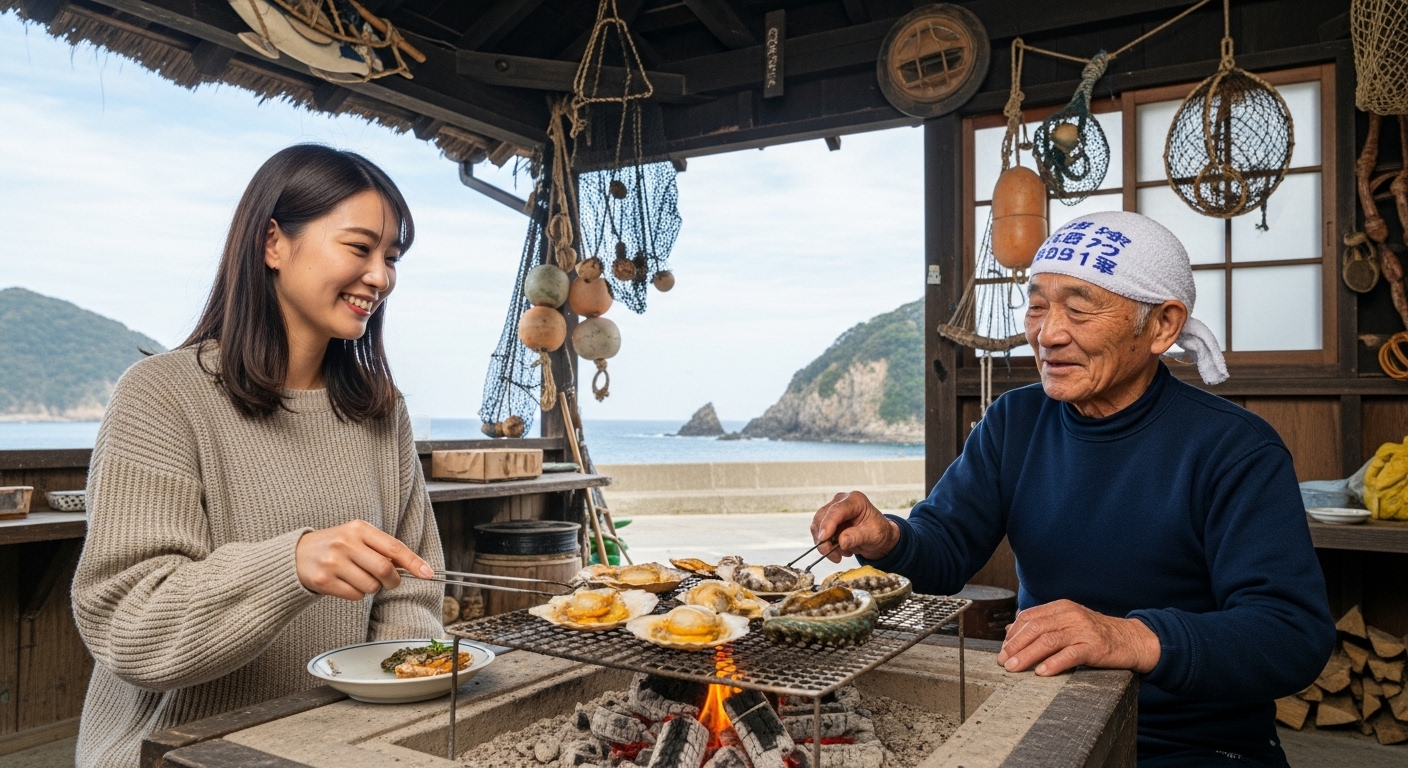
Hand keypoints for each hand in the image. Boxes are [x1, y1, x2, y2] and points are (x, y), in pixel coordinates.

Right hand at [295, 520, 433, 600]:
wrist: (297, 555)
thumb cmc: (335, 546)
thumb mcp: (357, 537)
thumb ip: (382, 548)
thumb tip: (413, 566)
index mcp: (359, 529)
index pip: (394, 546)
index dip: (414, 562)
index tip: (428, 573)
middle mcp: (346, 543)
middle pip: (384, 569)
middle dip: (392, 580)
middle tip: (389, 581)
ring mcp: (333, 562)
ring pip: (371, 586)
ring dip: (371, 587)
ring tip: (358, 577)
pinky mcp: (324, 581)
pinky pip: (355, 596)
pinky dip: (356, 594)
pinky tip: (345, 583)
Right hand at [810, 491, 900, 561]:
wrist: (878, 538)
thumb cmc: (879, 532)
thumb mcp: (873, 535)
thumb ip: (857, 537)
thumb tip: (841, 542)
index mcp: (856, 500)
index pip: (837, 510)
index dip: (828, 524)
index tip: (824, 539)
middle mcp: (841, 502)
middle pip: (822, 517)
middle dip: (824, 538)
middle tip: (834, 556)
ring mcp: (832, 511)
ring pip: (817, 526)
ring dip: (824, 544)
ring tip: (840, 555)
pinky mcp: (827, 521)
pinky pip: (819, 534)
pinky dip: (826, 545)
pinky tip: (839, 551)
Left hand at [997, 599, 1160, 675]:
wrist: (1131, 639)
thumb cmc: (1096, 634)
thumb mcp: (1068, 623)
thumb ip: (1042, 624)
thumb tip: (1010, 629)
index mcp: (1061, 607)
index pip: (1029, 617)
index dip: (1013, 634)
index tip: (1002, 649)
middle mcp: (1070, 615)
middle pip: (1035, 628)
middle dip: (1015, 645)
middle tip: (1002, 661)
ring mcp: (1082, 630)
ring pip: (1048, 640)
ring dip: (1027, 655)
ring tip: (1014, 667)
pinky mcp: (1094, 646)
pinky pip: (1070, 654)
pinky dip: (1054, 663)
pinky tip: (1042, 672)